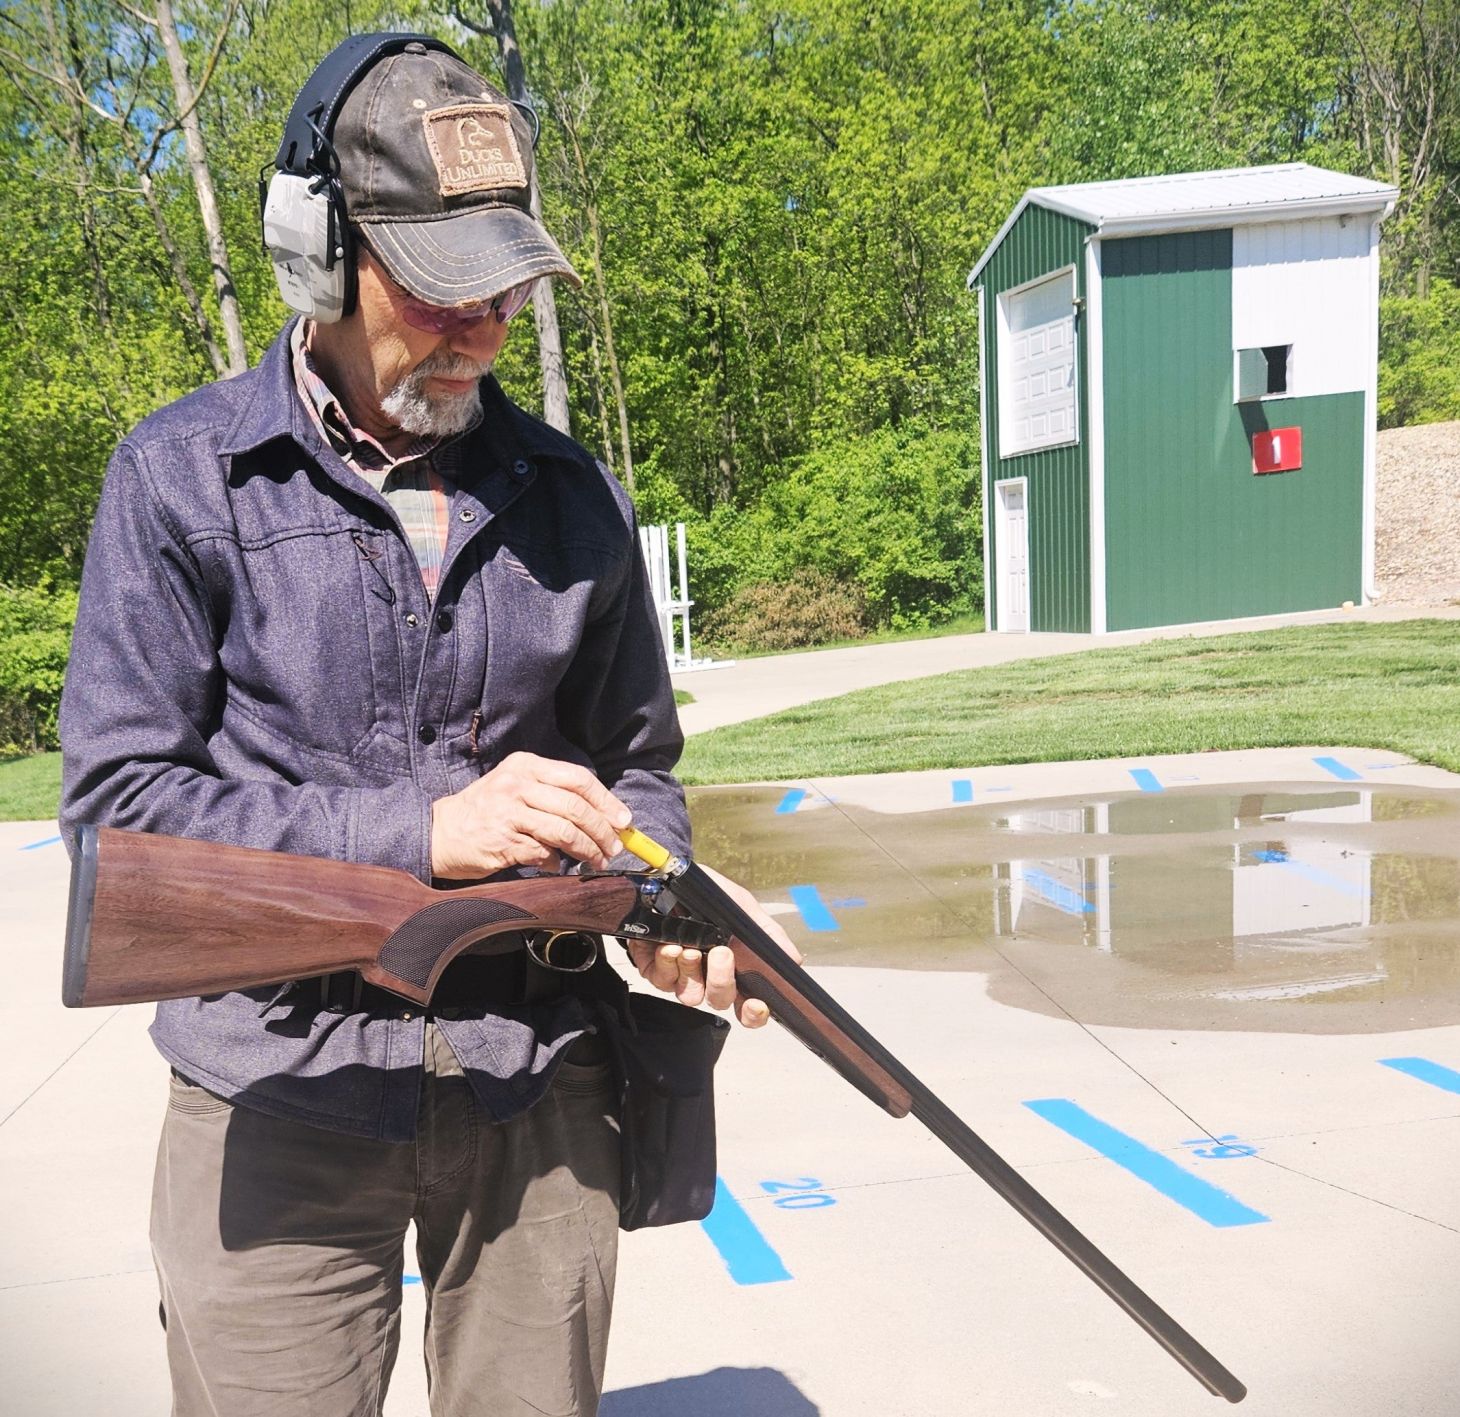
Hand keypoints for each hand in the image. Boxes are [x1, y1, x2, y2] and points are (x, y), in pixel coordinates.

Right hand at [431, 751, 630, 878]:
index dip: (606, 801)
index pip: (577, 779)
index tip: (623, 820)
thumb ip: (553, 795)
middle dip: (602, 830)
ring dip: (587, 850)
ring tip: (596, 860)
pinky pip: (543, 853)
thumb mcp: (516, 787)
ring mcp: (509, 813)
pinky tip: (557, 865)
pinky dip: (556, 863)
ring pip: (564, 831)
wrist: (441, 832)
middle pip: (575, 806)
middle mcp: (518, 784)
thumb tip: (601, 816)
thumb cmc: (486, 810)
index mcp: (526, 765)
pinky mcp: (503, 841)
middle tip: (614, 846)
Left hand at [628, 864, 803, 1028]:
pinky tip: (669, 946)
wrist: (669, 876)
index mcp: (733, 969)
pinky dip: (667, 963)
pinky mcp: (655, 970)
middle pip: (720, 1001)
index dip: (753, 1014)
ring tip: (691, 947)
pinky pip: (662, 981)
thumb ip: (768, 934)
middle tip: (721, 953)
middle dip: (722, 980)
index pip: (747, 1006)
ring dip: (692, 972)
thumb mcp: (742, 907)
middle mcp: (708, 978)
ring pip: (690, 996)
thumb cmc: (707, 895)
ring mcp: (681, 976)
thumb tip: (794, 960)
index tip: (757, 1005)